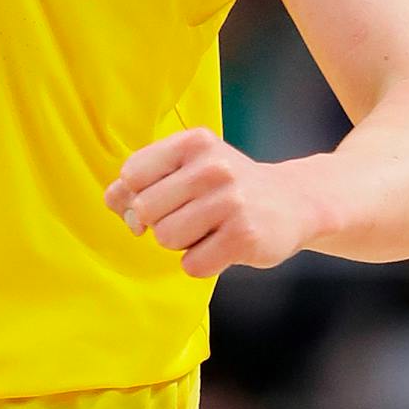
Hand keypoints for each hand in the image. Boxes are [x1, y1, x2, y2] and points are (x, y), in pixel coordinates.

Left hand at [104, 128, 317, 277]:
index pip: (132, 174)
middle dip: (159, 222)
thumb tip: (113, 201)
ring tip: (208, 230)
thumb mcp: (187, 167)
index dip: (134, 195)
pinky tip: (223, 246)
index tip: (158, 200)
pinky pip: (193, 264)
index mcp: (193, 143)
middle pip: (145, 210)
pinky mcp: (245, 237)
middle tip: (190, 217)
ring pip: (166, 238)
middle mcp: (213, 168)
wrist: (295, 202)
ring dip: (181, 244)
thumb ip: (142, 180)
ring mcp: (232, 202)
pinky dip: (201, 263)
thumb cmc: (227, 187)